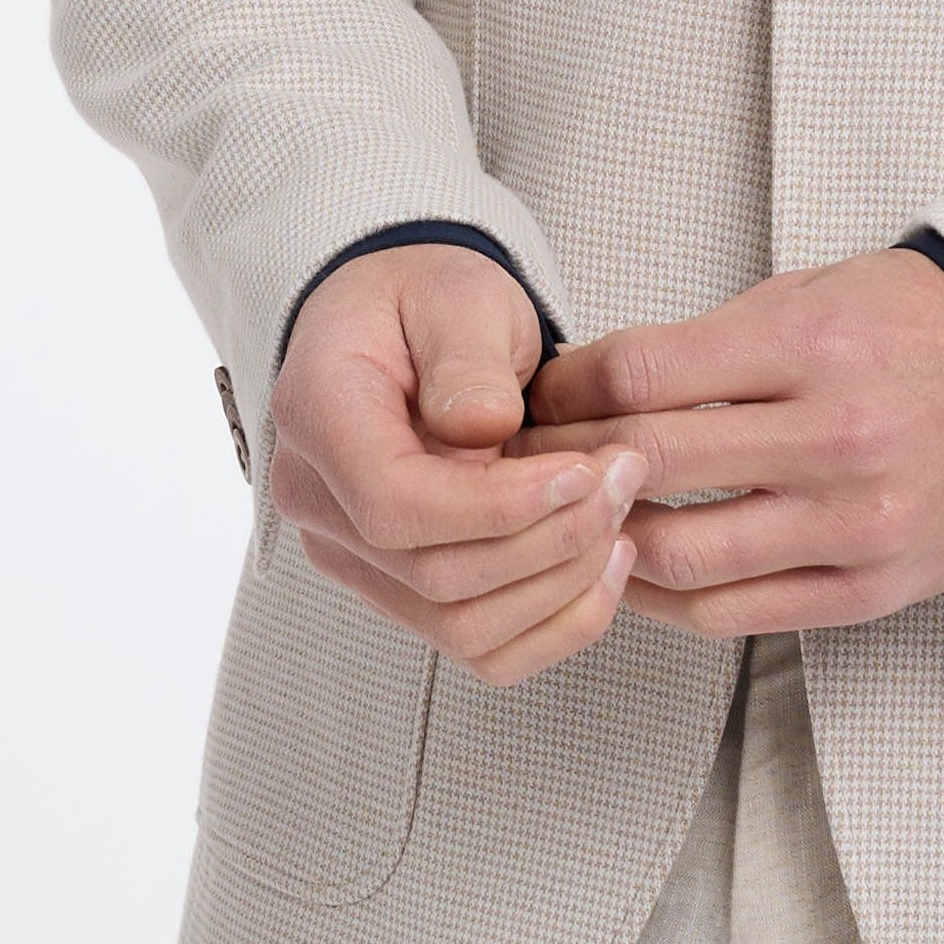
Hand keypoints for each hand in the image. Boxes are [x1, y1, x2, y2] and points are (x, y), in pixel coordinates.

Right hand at [261, 240, 642, 685]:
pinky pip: (479, 648)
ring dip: (562, 586)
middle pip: (436, 576)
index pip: (393, 505)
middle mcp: (318, 503)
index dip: (499, 507)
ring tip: (621, 515)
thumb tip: (482, 426)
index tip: (583, 471)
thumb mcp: (457, 295)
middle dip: (552, 540)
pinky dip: (554, 623)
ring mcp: (355, 557)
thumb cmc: (428, 300)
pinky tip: (604, 566)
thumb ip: (466, 356)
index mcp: (317, 417)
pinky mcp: (400, 591)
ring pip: (462, 628)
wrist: (407, 326)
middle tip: (626, 475)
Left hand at [517, 247, 943, 635]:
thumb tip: (588, 384)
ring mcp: (853, 524)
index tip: (539, 394)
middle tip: (524, 461)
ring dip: (603, 541)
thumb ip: (708, 344)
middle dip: (564, 462)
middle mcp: (834, 439)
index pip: (642, 375)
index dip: (567, 388)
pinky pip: (734, 614)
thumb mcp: (814, 296)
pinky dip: (666, 599)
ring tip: (570, 522)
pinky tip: (634, 571)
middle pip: (647, 463)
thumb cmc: (916, 330)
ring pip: (678, 556)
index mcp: (814, 346)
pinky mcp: (869, 590)